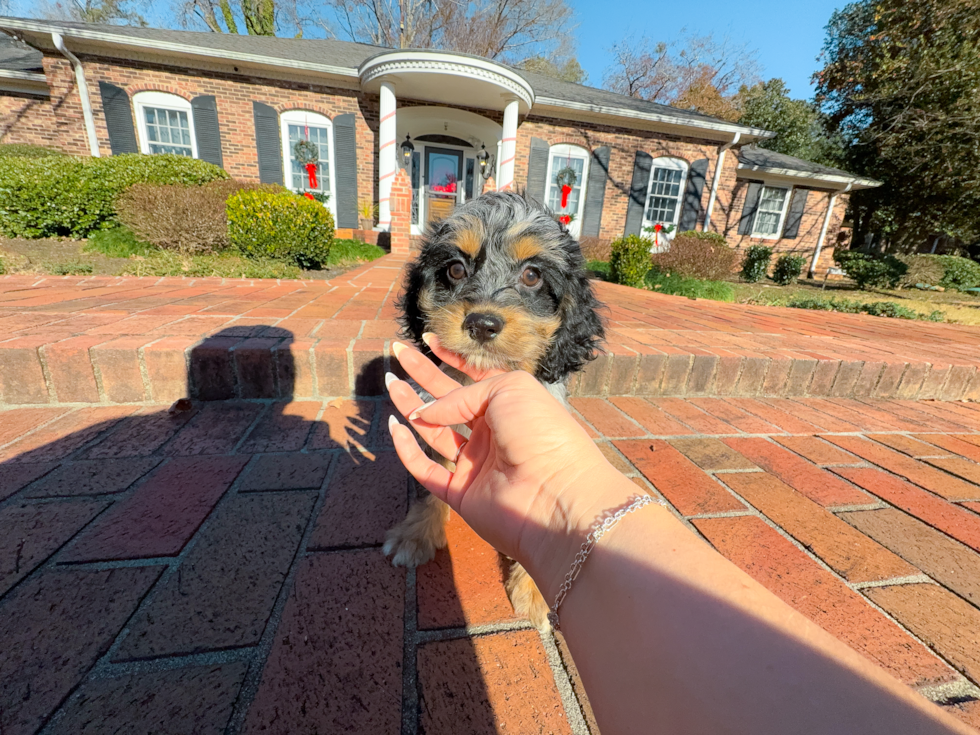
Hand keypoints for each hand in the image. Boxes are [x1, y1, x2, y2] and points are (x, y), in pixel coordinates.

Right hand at [386, 336, 635, 600]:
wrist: (556, 493)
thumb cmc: (543, 433)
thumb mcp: (509, 390)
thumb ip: (463, 394)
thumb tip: (427, 410)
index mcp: (510, 405)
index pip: (474, 376)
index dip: (451, 358)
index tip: (426, 339)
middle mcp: (493, 432)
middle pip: (449, 400)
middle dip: (422, 376)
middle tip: (397, 354)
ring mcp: (476, 464)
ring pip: (434, 432)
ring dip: (411, 407)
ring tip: (391, 383)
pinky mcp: (461, 493)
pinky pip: (427, 469)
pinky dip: (408, 450)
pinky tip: (396, 426)